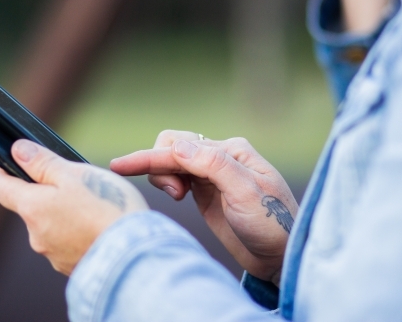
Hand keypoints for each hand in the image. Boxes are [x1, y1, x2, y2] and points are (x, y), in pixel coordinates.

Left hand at [0, 140, 147, 275]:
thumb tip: (17, 150)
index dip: (2, 171)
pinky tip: (101, 227)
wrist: (135, 255)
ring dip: (65, 214)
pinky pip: (69, 244)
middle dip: (46, 192)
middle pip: (32, 207)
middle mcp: (37, 236)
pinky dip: (79, 233)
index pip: (1, 187)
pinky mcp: (73, 267)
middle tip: (75, 181)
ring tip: (96, 206)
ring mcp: (55, 255)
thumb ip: (43, 162)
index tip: (8, 161)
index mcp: (33, 208)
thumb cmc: (107, 209)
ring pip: (52, 226)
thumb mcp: (76, 175)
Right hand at [110, 130, 297, 285]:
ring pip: (171, 160)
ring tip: (178, 196)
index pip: (182, 148)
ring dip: (163, 173)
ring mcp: (210, 174)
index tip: (120, 166)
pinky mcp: (204, 192)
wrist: (280, 255)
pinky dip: (167, 181)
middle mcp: (219, 157)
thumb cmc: (273, 225)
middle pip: (172, 146)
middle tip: (175, 194)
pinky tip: (177, 195)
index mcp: (231, 151)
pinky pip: (176, 176)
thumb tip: (178, 146)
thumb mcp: (247, 194)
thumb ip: (214, 166)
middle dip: (158, 164)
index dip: (149, 157)